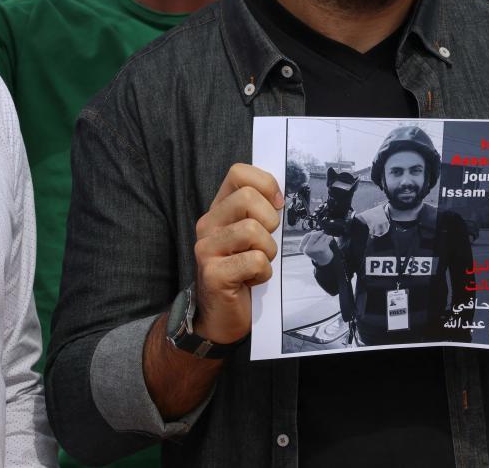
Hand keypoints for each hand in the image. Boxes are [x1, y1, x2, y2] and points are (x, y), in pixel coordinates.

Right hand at [193, 163, 282, 343]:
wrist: (220, 316)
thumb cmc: (242, 272)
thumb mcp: (249, 236)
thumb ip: (258, 212)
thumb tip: (281, 195)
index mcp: (219, 210)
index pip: (239, 173)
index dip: (265, 184)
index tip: (276, 206)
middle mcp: (208, 224)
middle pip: (248, 198)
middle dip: (269, 221)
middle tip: (265, 242)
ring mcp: (207, 249)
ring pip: (253, 230)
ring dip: (268, 251)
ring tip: (258, 264)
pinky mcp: (213, 274)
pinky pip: (255, 261)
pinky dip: (262, 273)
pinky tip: (252, 280)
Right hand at [300, 230, 333, 264]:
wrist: (324, 261)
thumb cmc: (316, 251)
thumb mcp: (310, 245)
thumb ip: (310, 237)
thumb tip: (314, 231)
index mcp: (302, 248)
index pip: (307, 235)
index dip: (312, 234)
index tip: (316, 237)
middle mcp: (307, 249)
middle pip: (314, 234)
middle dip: (319, 233)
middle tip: (322, 236)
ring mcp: (315, 249)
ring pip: (322, 235)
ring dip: (325, 236)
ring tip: (324, 242)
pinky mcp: (322, 249)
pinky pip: (328, 238)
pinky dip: (330, 238)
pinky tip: (329, 241)